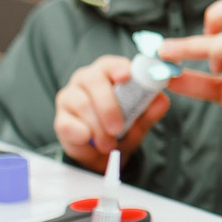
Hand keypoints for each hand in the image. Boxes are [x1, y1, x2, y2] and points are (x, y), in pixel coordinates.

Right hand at [53, 53, 170, 171]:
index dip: (118, 67)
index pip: (111, 64)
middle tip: (118, 128)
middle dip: (108, 105)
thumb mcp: (139, 123)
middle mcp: (86, 80)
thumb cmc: (121, 131)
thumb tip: (162, 100)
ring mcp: (70, 98)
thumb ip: (149, 112)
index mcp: (108, 75)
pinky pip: (68, 125)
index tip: (126, 76)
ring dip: (98, 127)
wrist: (102, 157)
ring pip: (81, 104)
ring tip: (109, 144)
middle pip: (93, 81)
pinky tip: (90, 142)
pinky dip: (83, 137)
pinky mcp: (60, 119)